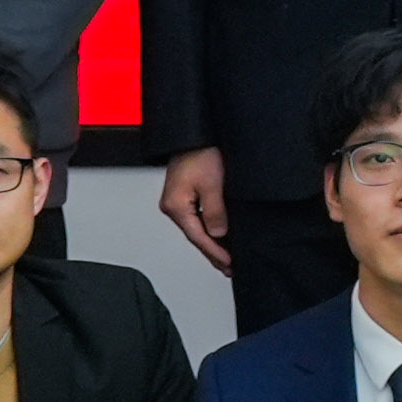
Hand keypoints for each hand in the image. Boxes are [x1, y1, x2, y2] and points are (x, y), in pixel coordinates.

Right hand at [155, 148, 232, 265]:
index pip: (198, 237)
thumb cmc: (201, 153)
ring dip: (211, 242)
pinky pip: (197, 218)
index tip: (229, 263)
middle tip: (228, 267)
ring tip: (225, 257)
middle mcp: (172, 206)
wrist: (194, 135)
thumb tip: (218, 234)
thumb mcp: (213, 185)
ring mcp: (177, 201)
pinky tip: (217, 235)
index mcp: (176, 206)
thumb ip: (215, 212)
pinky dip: (208, 229)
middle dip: (212, 253)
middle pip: (195, 236)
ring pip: (196, 228)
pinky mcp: (183, 195)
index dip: (215, 252)